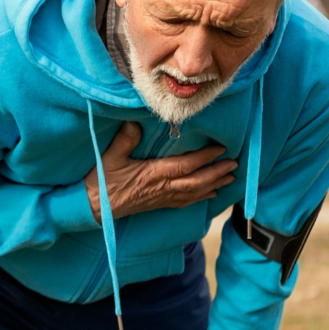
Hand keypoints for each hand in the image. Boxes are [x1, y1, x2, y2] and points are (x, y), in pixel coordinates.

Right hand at [84, 122, 237, 223]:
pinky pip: (185, 202)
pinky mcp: (158, 204)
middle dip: (217, 172)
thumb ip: (125, 140)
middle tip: (234, 163)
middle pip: (197, 181)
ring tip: (230, 177)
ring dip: (214, 185)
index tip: (221, 148)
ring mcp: (162, 198)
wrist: (95, 208)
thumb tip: (135, 121)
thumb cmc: (101, 181)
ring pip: (195, 193)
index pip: (186, 165)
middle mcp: (162, 187)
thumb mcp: (110, 157)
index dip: (205, 157)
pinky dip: (201, 197)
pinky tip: (210, 194)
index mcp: (154, 174)